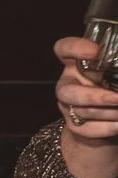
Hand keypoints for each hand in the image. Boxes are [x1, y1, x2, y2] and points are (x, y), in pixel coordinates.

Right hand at [54, 35, 117, 177]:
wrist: (107, 117)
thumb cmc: (112, 85)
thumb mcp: (113, 72)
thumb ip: (115, 66)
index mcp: (76, 64)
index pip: (64, 49)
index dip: (75, 48)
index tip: (95, 51)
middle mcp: (68, 84)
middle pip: (67, 92)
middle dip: (97, 97)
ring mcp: (68, 107)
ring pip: (83, 112)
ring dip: (111, 113)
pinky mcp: (76, 126)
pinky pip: (89, 129)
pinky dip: (109, 127)